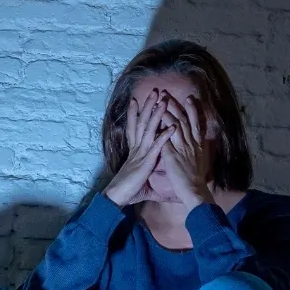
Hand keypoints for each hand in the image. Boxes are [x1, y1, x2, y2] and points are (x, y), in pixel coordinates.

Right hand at [103, 88, 175, 206]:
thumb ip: (154, 184)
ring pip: (149, 129)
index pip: (134, 128)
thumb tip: (163, 190)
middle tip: (155, 91)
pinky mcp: (145, 162)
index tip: (136, 101)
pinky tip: (172, 126)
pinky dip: (164, 136)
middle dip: (148, 106)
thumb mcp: (143, 185)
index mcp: (134, 152)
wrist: (117, 198)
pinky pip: (156, 146)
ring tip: (164, 100)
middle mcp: (136, 149)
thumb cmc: (127, 191)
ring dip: (157, 114)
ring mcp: (140, 154)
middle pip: (141, 122)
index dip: (134, 114)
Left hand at [156, 93, 213, 206]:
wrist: (194, 191)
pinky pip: (166, 137)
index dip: (192, 110)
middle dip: (175, 105)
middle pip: (184, 120)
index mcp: (197, 145)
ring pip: (176, 124)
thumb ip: (195, 153)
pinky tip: (156, 119)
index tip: (188, 98)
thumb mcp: (198, 163)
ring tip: (160, 100)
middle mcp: (191, 143)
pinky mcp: (173, 154)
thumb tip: (193, 149)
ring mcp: (182, 147)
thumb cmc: (196, 181)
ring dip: (168, 111)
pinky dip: (162, 127)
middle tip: (167, 93)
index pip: (195, 123)